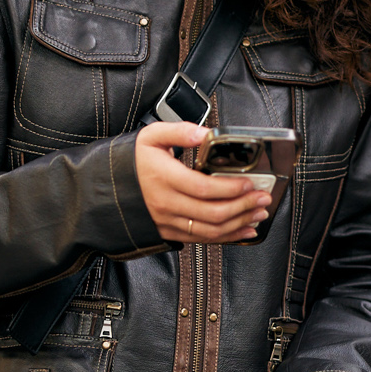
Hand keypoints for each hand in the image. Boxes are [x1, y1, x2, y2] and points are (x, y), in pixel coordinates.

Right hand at [135, 122, 273, 246]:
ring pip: (210, 230)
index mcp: (164, 178)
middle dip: (243, 207)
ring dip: (239, 223)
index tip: (249, 183)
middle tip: (263, 198)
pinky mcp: (170, 233)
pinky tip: (243, 230)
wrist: (108, 189)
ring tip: (258, 214)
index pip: (204, 188)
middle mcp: (166, 204)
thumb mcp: (151, 137)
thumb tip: (204, 134)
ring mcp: (168, 221)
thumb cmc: (132, 162)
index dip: (230, 188)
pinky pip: (201, 240)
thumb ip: (179, 131)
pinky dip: (226, 237)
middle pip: (212, 213)